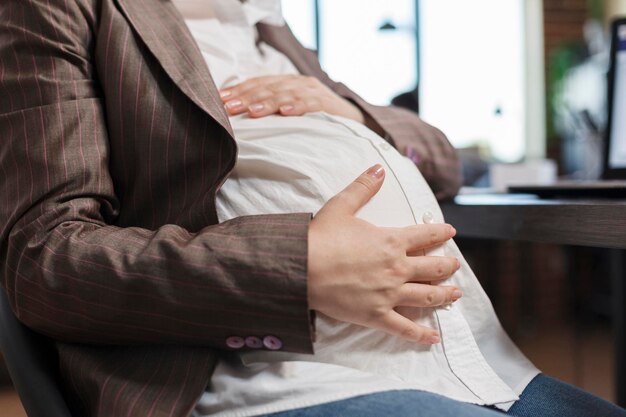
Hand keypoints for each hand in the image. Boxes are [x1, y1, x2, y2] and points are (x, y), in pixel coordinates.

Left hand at [219, 75, 364, 122]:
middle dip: (246, 97)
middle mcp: (299, 82)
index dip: (239, 90)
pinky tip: (285, 112)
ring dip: (267, 102)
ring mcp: (314, 91)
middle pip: (268, 87)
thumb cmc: (316, 121)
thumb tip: (239, 120)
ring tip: (251, 111)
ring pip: (286, 94)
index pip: (258, 83)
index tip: (220, 100)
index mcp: (287, 83)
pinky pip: (311, 104)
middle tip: (228, 107)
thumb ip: (271, 111)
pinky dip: (297, 106)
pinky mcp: (329, 103)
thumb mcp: (291, 112)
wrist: (355, 122)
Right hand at [307, 164, 461, 343]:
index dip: (440, 233)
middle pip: (432, 267)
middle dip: (447, 266)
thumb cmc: (320, 237)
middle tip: (455, 266)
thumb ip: (363, 187)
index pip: (425, 235)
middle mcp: (397, 267)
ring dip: (444, 294)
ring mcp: (390, 294)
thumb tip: (378, 168)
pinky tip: (434, 338)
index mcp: (391, 241)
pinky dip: (422, 335)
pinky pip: (405, 328)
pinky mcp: (377, 315)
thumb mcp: (341, 206)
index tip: (450, 233)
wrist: (302, 268)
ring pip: (427, 296)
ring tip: (455, 294)